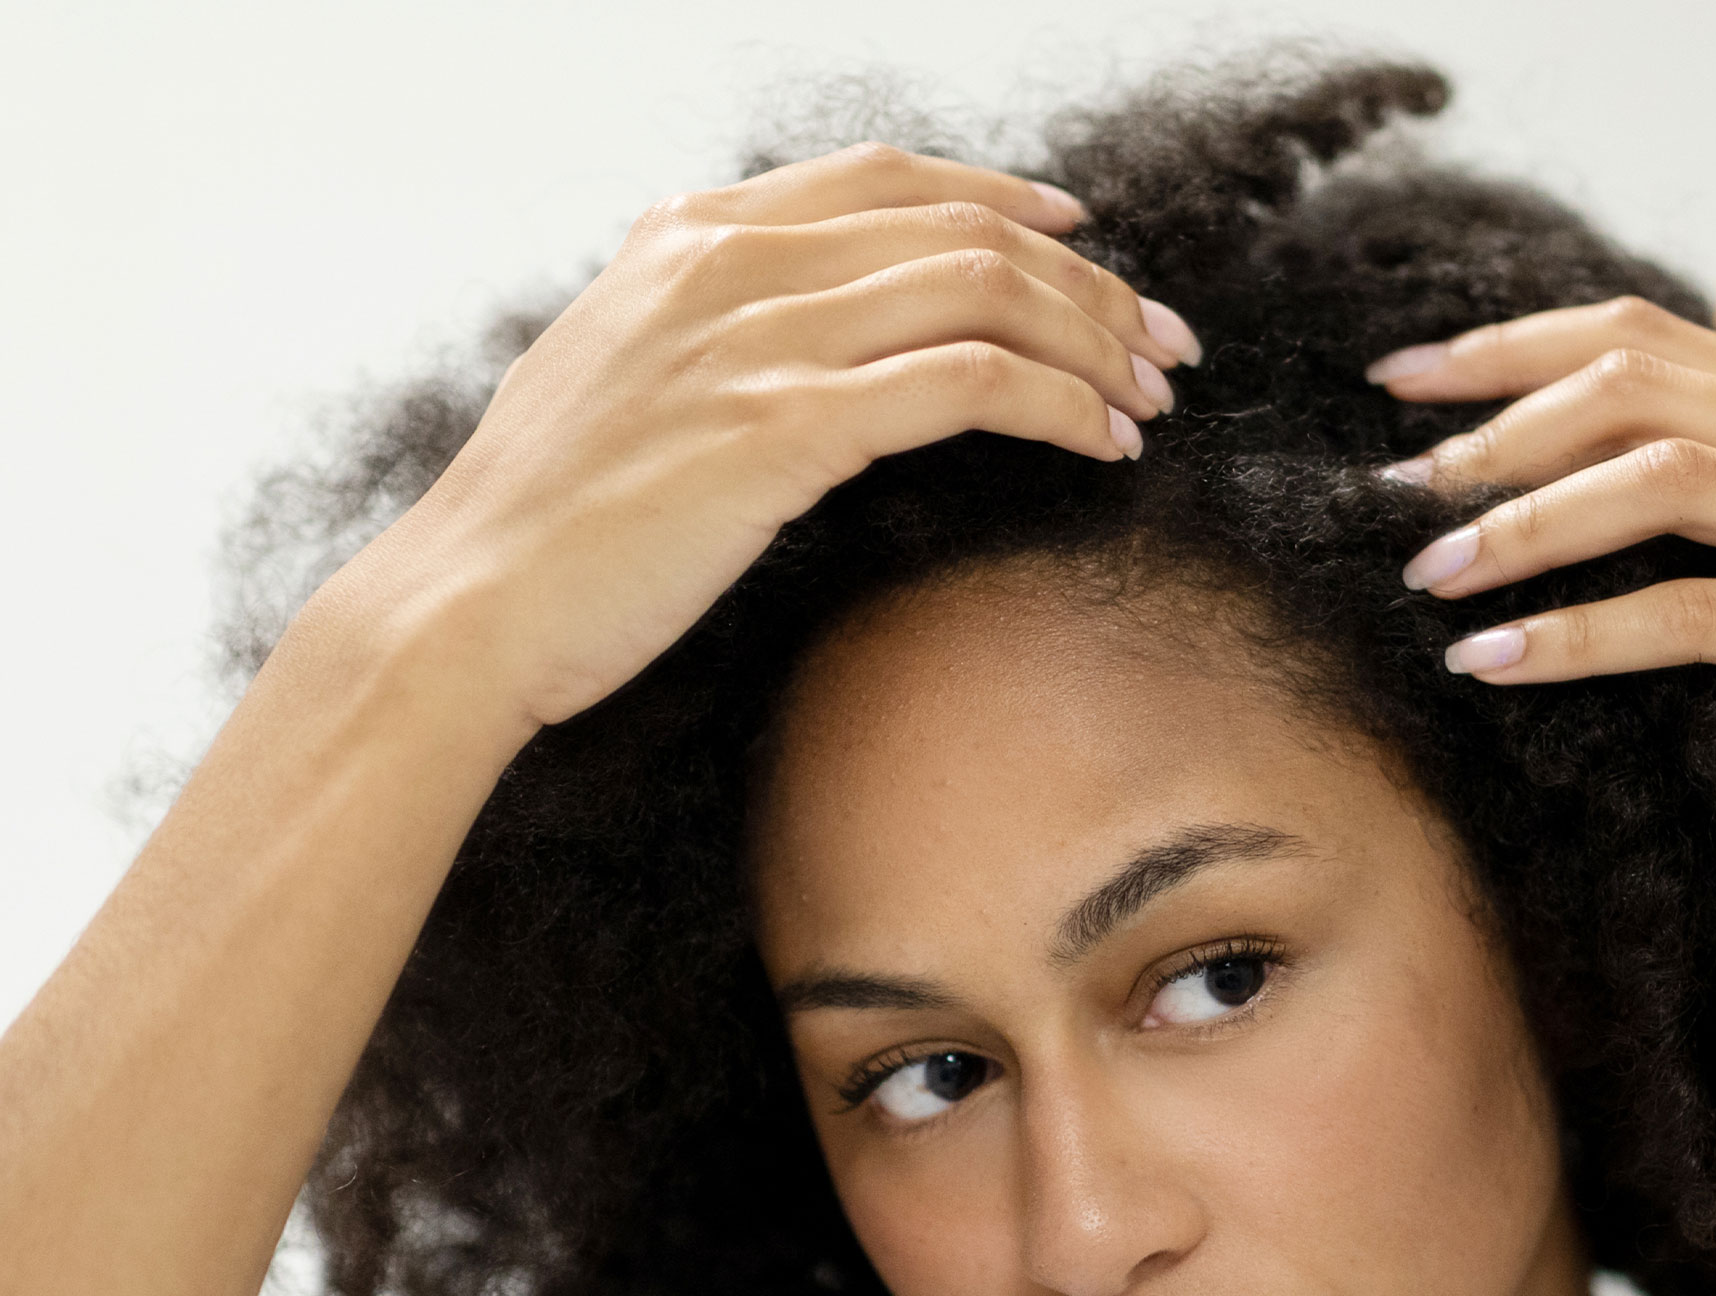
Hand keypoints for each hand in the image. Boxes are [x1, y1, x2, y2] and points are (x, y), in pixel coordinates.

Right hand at [337, 145, 1200, 733]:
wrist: (468, 606)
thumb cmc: (547, 532)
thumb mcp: (616, 391)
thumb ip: (700, 342)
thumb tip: (792, 356)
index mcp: (685, 239)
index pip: (885, 180)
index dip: (1004, 201)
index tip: (1084, 243)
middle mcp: (724, 261)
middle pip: (958, 229)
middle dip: (1084, 282)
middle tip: (1159, 340)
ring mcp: (752, 336)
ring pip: (979, 291)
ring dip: (1090, 339)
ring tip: (1152, 393)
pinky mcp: (779, 426)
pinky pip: (963, 383)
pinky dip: (1054, 404)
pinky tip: (1099, 441)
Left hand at [1367, 281, 1715, 903]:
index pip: (1646, 337)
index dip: (1513, 347)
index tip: (1403, 379)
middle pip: (1637, 386)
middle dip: (1498, 431)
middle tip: (1398, 490)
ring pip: (1660, 480)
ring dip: (1526, 525)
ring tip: (1430, 577)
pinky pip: (1698, 614)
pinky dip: (1586, 635)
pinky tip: (1499, 661)